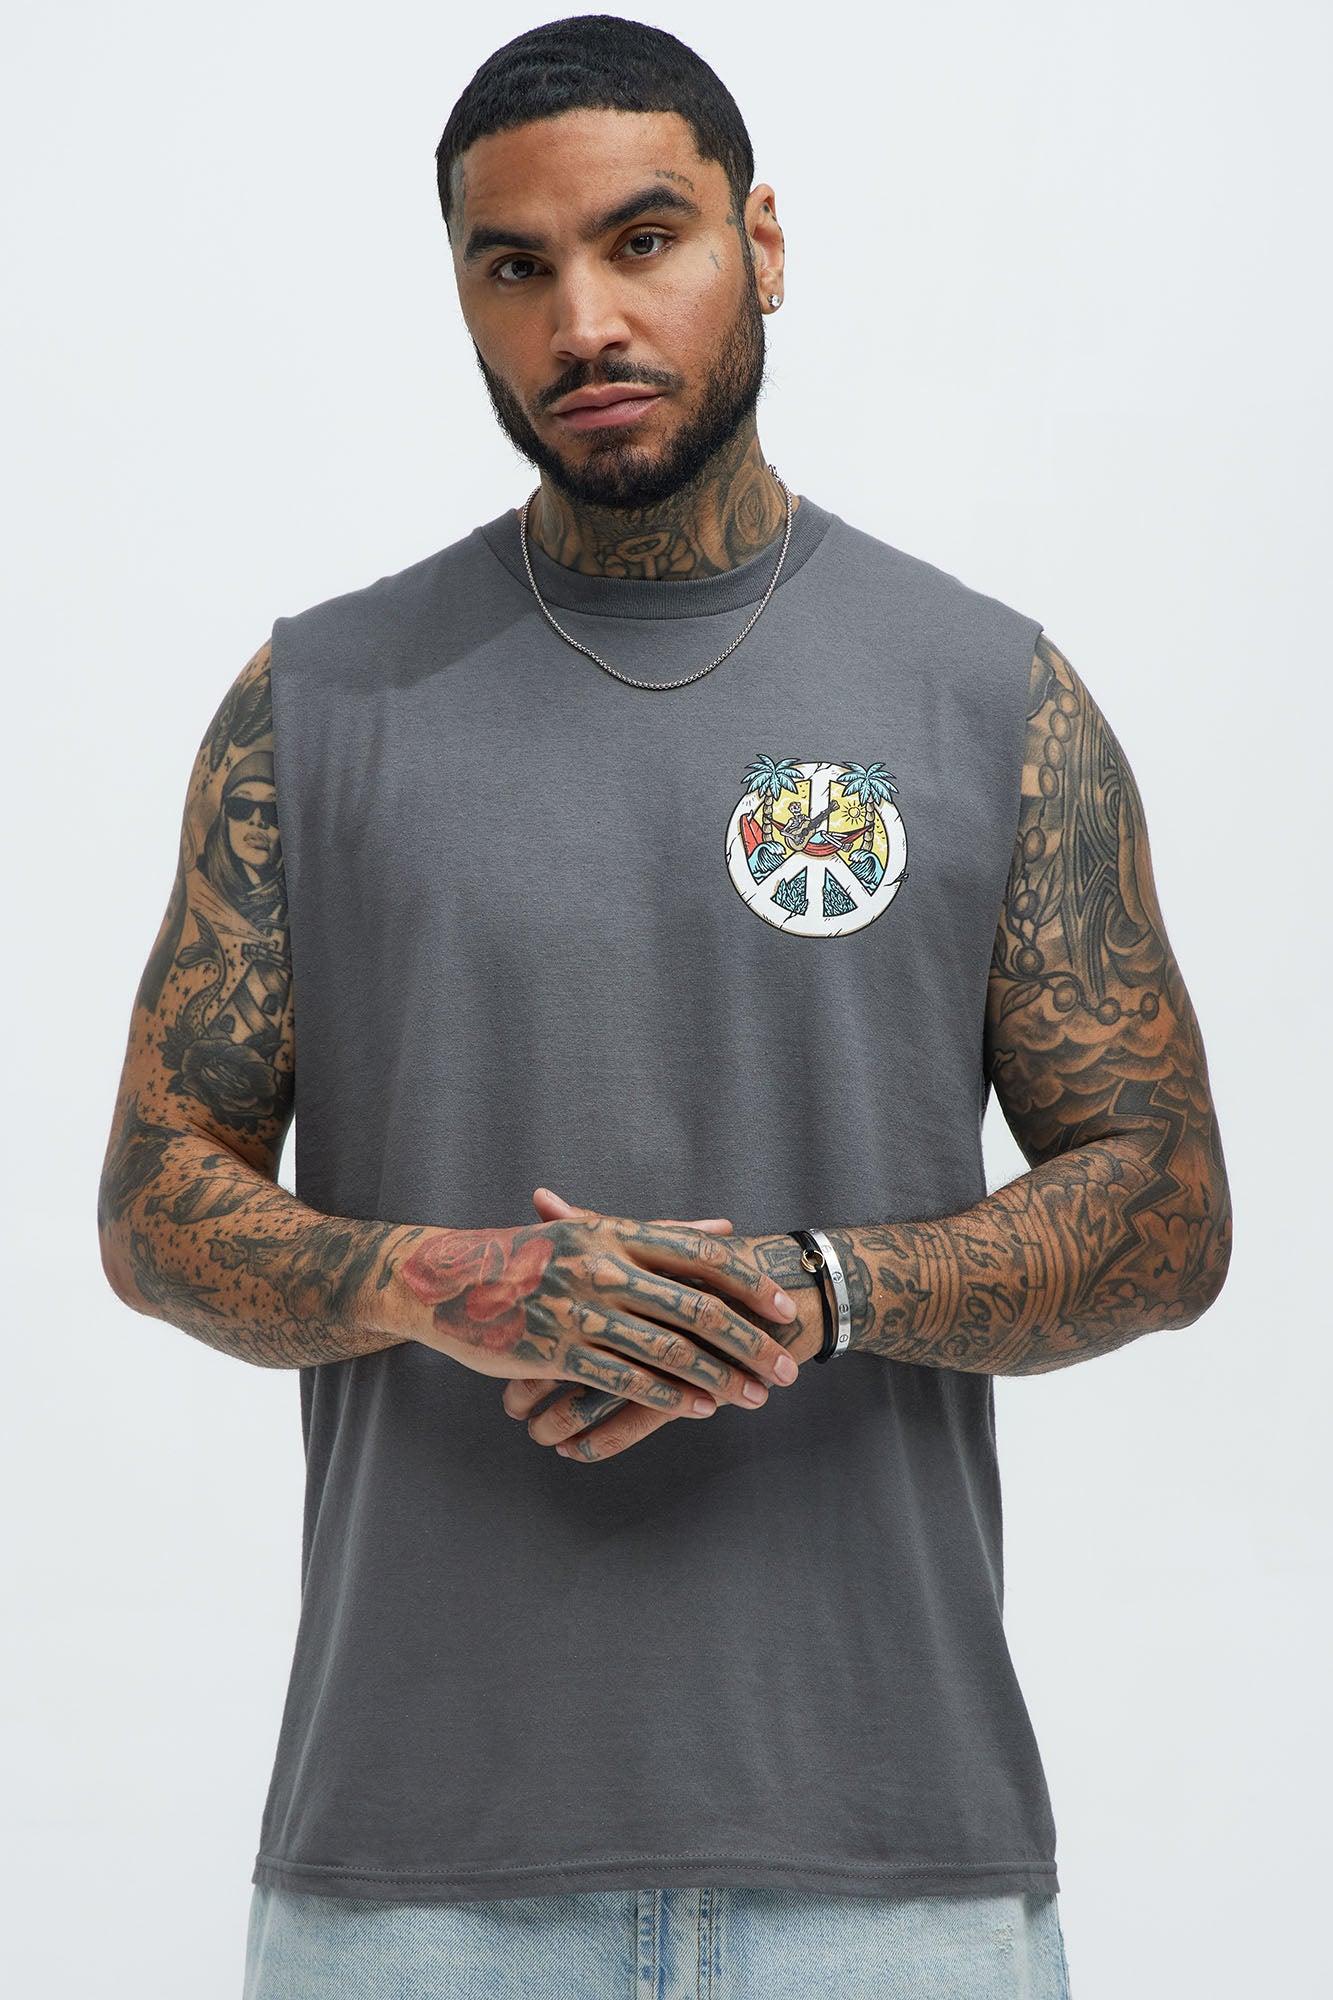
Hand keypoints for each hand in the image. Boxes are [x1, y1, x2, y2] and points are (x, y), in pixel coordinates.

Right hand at [395, 1194, 801, 1448]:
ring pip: (669, 1349)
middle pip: (697, 1306)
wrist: (446, 1281)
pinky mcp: (558, 1350)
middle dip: (751, 1342)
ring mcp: (581, 1310)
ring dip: (720, 1377)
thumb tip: (723, 1227)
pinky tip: (701, 1410)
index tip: (788, 1311)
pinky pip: (626, 1378)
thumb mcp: (593, 1232)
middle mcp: (604, 1267)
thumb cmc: (528, 1256)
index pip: (701, 1256)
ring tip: (756, 1396)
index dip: (751, 1284)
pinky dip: (670, 1397)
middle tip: (788, 1368)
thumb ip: (660, 1232)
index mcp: (617, 1233)